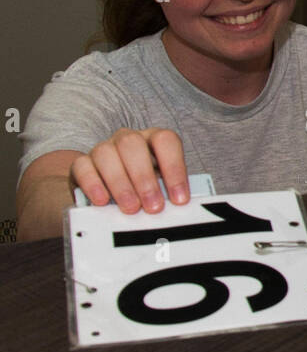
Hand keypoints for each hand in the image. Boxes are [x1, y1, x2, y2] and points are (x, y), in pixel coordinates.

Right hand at [69, 128, 189, 213]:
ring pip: (106, 153)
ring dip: (120, 183)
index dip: (174, 168)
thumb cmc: (140, 189)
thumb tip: (180, 211)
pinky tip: (102, 201)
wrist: (106, 191)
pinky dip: (93, 184)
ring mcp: (103, 149)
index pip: (165, 140)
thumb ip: (167, 194)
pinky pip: (82, 167)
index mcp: (152, 140)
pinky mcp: (81, 164)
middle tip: (153, 207)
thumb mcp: (159, 189)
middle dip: (145, 177)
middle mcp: (127, 140)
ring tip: (131, 208)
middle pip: (133, 144)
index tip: (179, 199)